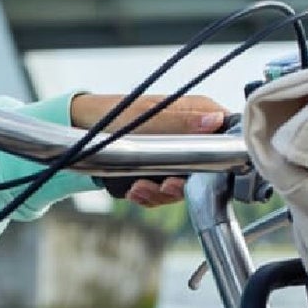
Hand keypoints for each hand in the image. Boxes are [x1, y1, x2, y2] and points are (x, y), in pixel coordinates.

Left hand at [68, 91, 228, 209]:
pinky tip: (134, 190)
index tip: (204, 175)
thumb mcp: (146, 117)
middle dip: (182, 185)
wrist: (79, 128)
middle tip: (163, 186)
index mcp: (197, 112)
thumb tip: (214, 121)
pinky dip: (149, 195)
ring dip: (161, 193)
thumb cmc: (111, 113)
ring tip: (140, 188)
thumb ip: (180, 122)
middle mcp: (191, 134)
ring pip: (186, 185)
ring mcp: (177, 154)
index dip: (222, 158)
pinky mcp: (161, 169)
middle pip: (208, 170)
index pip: (228, 136)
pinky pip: (164, 190)